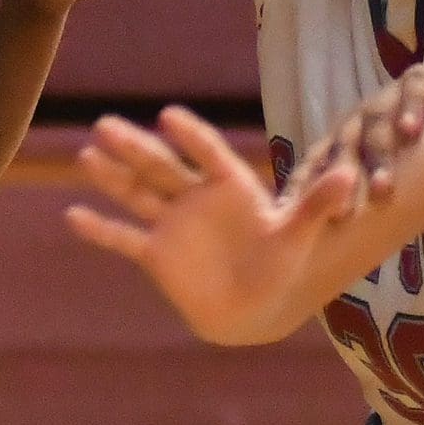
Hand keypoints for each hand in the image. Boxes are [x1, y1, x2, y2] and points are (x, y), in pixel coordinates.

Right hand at [67, 109, 359, 337]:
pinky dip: (101, 230)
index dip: (190, 137)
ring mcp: (173, 224)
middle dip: (134, 147)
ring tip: (87, 154)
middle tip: (105, 124)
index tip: (168, 116)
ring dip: (112, 176)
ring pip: (137, 193)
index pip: (209, 154)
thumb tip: (350, 177)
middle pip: (162, 167)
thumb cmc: (282, 266)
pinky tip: (73, 216)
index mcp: (231, 186)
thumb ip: (317, 205)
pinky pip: (125, 239)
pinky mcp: (157, 254)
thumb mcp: (300, 235)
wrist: (257, 308)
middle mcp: (196, 197)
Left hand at [293, 63, 423, 211]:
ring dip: (377, 153)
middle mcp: (363, 117)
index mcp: (346, 139)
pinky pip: (412, 87)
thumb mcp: (393, 178)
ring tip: (384, 186)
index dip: (305, 184)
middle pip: (345, 143)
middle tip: (346, 213)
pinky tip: (412, 130)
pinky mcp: (421, 79)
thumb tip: (343, 253)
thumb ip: (370, 200)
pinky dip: (410, 107)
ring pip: (376, 121)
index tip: (294, 215)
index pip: (317, 160)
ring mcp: (390, 96)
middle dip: (343, 178)